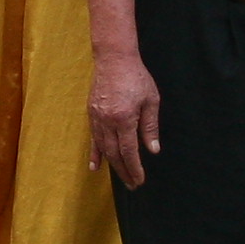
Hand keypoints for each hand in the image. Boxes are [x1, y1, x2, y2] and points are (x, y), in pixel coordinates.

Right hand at [86, 44, 161, 186]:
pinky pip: (93, 138)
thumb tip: (153, 150)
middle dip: (124, 171)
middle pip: (115, 154)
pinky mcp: (91, 113)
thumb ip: (150, 126)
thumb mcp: (150, 100)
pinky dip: (94, 154)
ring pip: (103, 148)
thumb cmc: (136, 77)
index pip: (129, 151)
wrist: (114, 58)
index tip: (139, 180)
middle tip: (132, 185)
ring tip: (121, 178)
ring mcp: (97, 118)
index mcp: (124, 118)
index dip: (134, 168)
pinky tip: (95, 166)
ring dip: (112, 166)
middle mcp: (108, 121)